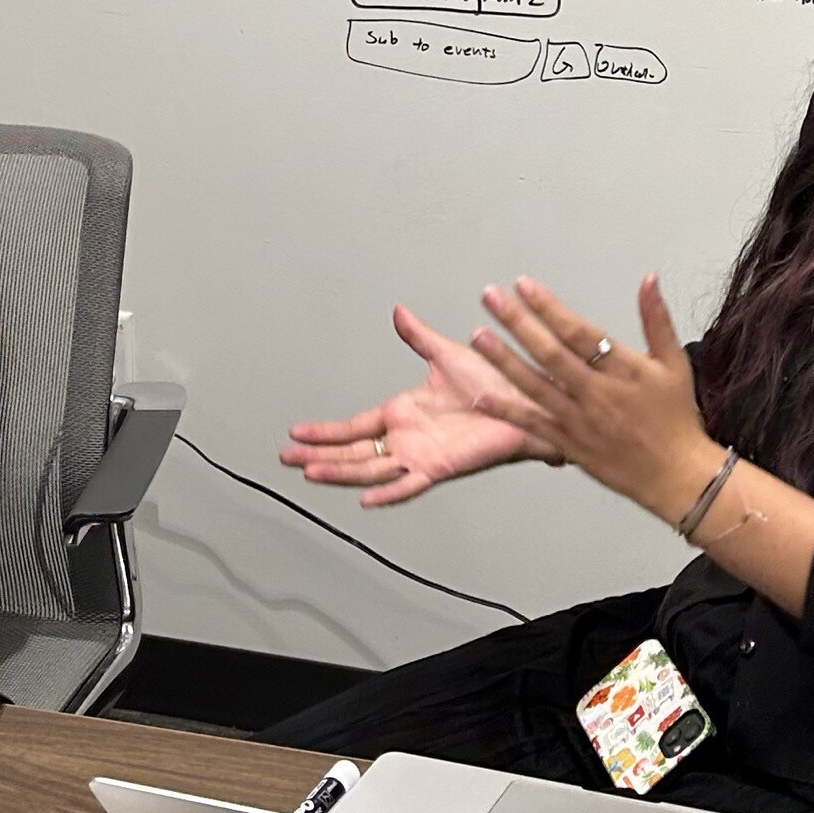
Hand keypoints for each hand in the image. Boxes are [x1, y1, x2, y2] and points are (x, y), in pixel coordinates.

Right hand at [282, 303, 561, 508]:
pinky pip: (409, 485)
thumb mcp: (446, 354)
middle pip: (352, 452)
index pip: (353, 427)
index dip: (324, 431)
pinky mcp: (440, 467)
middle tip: (286, 460)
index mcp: (403, 412)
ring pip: (371, 470)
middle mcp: (406, 437)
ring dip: (340, 473)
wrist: (527, 398)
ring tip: (311, 473)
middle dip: (318, 455)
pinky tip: (365, 500)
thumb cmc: (494, 380)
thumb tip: (399, 312)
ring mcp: (420, 455)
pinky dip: (388, 493)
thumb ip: (418, 336)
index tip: (296, 433)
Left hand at [472, 273, 723, 529]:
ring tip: (478, 336)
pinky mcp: (570, 444)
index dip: (549, 307)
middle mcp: (597, 393)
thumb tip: (648, 279)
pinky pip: (534, 425)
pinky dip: (508, 412)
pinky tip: (482, 398)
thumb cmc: (677, 418)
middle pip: (550, 353)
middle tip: (491, 297)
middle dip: (517, 322)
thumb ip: (656, 319)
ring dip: (504, 360)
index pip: (578, 331)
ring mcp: (580, 420)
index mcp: (622, 369)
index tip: (524, 286)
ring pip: (535, 385)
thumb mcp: (675, 362)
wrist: (677, 475)